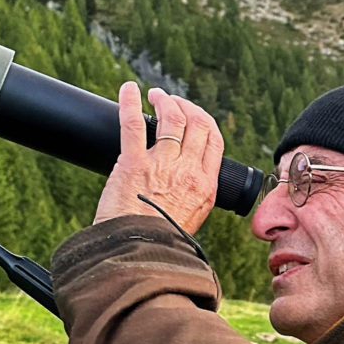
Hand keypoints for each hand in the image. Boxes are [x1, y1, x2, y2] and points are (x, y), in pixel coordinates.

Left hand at [91, 83, 225, 232]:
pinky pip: (133, 123)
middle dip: (185, 106)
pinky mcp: (132, 163)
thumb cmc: (160, 242)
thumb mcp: (192, 219)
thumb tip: (186, 181)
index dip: (204, 121)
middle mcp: (188, 171)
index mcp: (205, 185)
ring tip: (154, 95)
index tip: (193, 116)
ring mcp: (161, 165)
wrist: (137, 255)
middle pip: (196, 123)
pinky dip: (130, 102)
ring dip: (164, 100)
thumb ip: (193, 195)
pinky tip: (129, 89)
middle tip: (171, 101)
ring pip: (171, 118)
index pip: (214, 140)